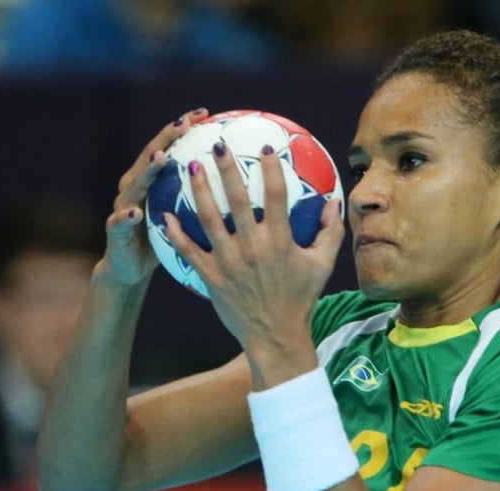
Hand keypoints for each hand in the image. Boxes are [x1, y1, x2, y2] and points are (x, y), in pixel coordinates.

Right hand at [98, 108, 207, 285]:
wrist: (130, 269)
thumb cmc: (163, 239)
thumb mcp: (184, 216)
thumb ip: (203, 197)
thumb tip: (241, 182)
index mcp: (153, 182)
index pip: (169, 147)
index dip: (182, 129)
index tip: (203, 113)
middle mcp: (135, 188)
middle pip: (150, 156)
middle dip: (166, 138)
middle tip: (184, 124)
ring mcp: (123, 207)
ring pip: (135, 184)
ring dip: (148, 170)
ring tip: (161, 158)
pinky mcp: (116, 232)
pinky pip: (119, 222)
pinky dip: (126, 216)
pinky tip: (136, 212)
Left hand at [163, 141, 344, 382]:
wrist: (275, 336)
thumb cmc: (301, 299)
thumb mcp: (322, 265)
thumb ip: (330, 232)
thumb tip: (334, 202)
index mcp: (280, 241)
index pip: (277, 195)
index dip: (272, 168)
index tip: (267, 147)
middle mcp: (252, 246)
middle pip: (237, 199)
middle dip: (227, 168)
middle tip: (218, 144)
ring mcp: (228, 261)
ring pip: (208, 218)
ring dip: (199, 190)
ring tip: (190, 167)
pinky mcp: (210, 276)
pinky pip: (188, 250)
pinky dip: (175, 231)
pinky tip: (165, 214)